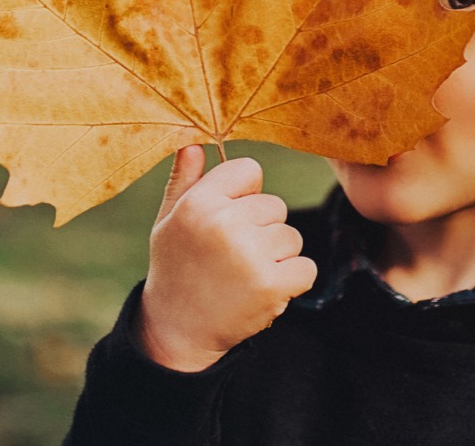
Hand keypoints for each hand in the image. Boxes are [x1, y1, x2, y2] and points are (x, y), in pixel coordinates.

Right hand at [134, 146, 318, 371]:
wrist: (177, 331)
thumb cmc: (176, 268)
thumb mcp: (169, 221)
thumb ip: (185, 180)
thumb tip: (196, 142)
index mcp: (199, 203)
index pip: (250, 170)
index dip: (244, 194)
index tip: (227, 219)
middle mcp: (224, 223)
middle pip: (274, 206)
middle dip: (261, 230)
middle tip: (231, 257)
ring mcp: (249, 255)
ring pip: (291, 237)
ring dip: (276, 257)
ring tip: (244, 275)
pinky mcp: (271, 285)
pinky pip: (305, 268)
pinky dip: (291, 282)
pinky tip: (262, 291)